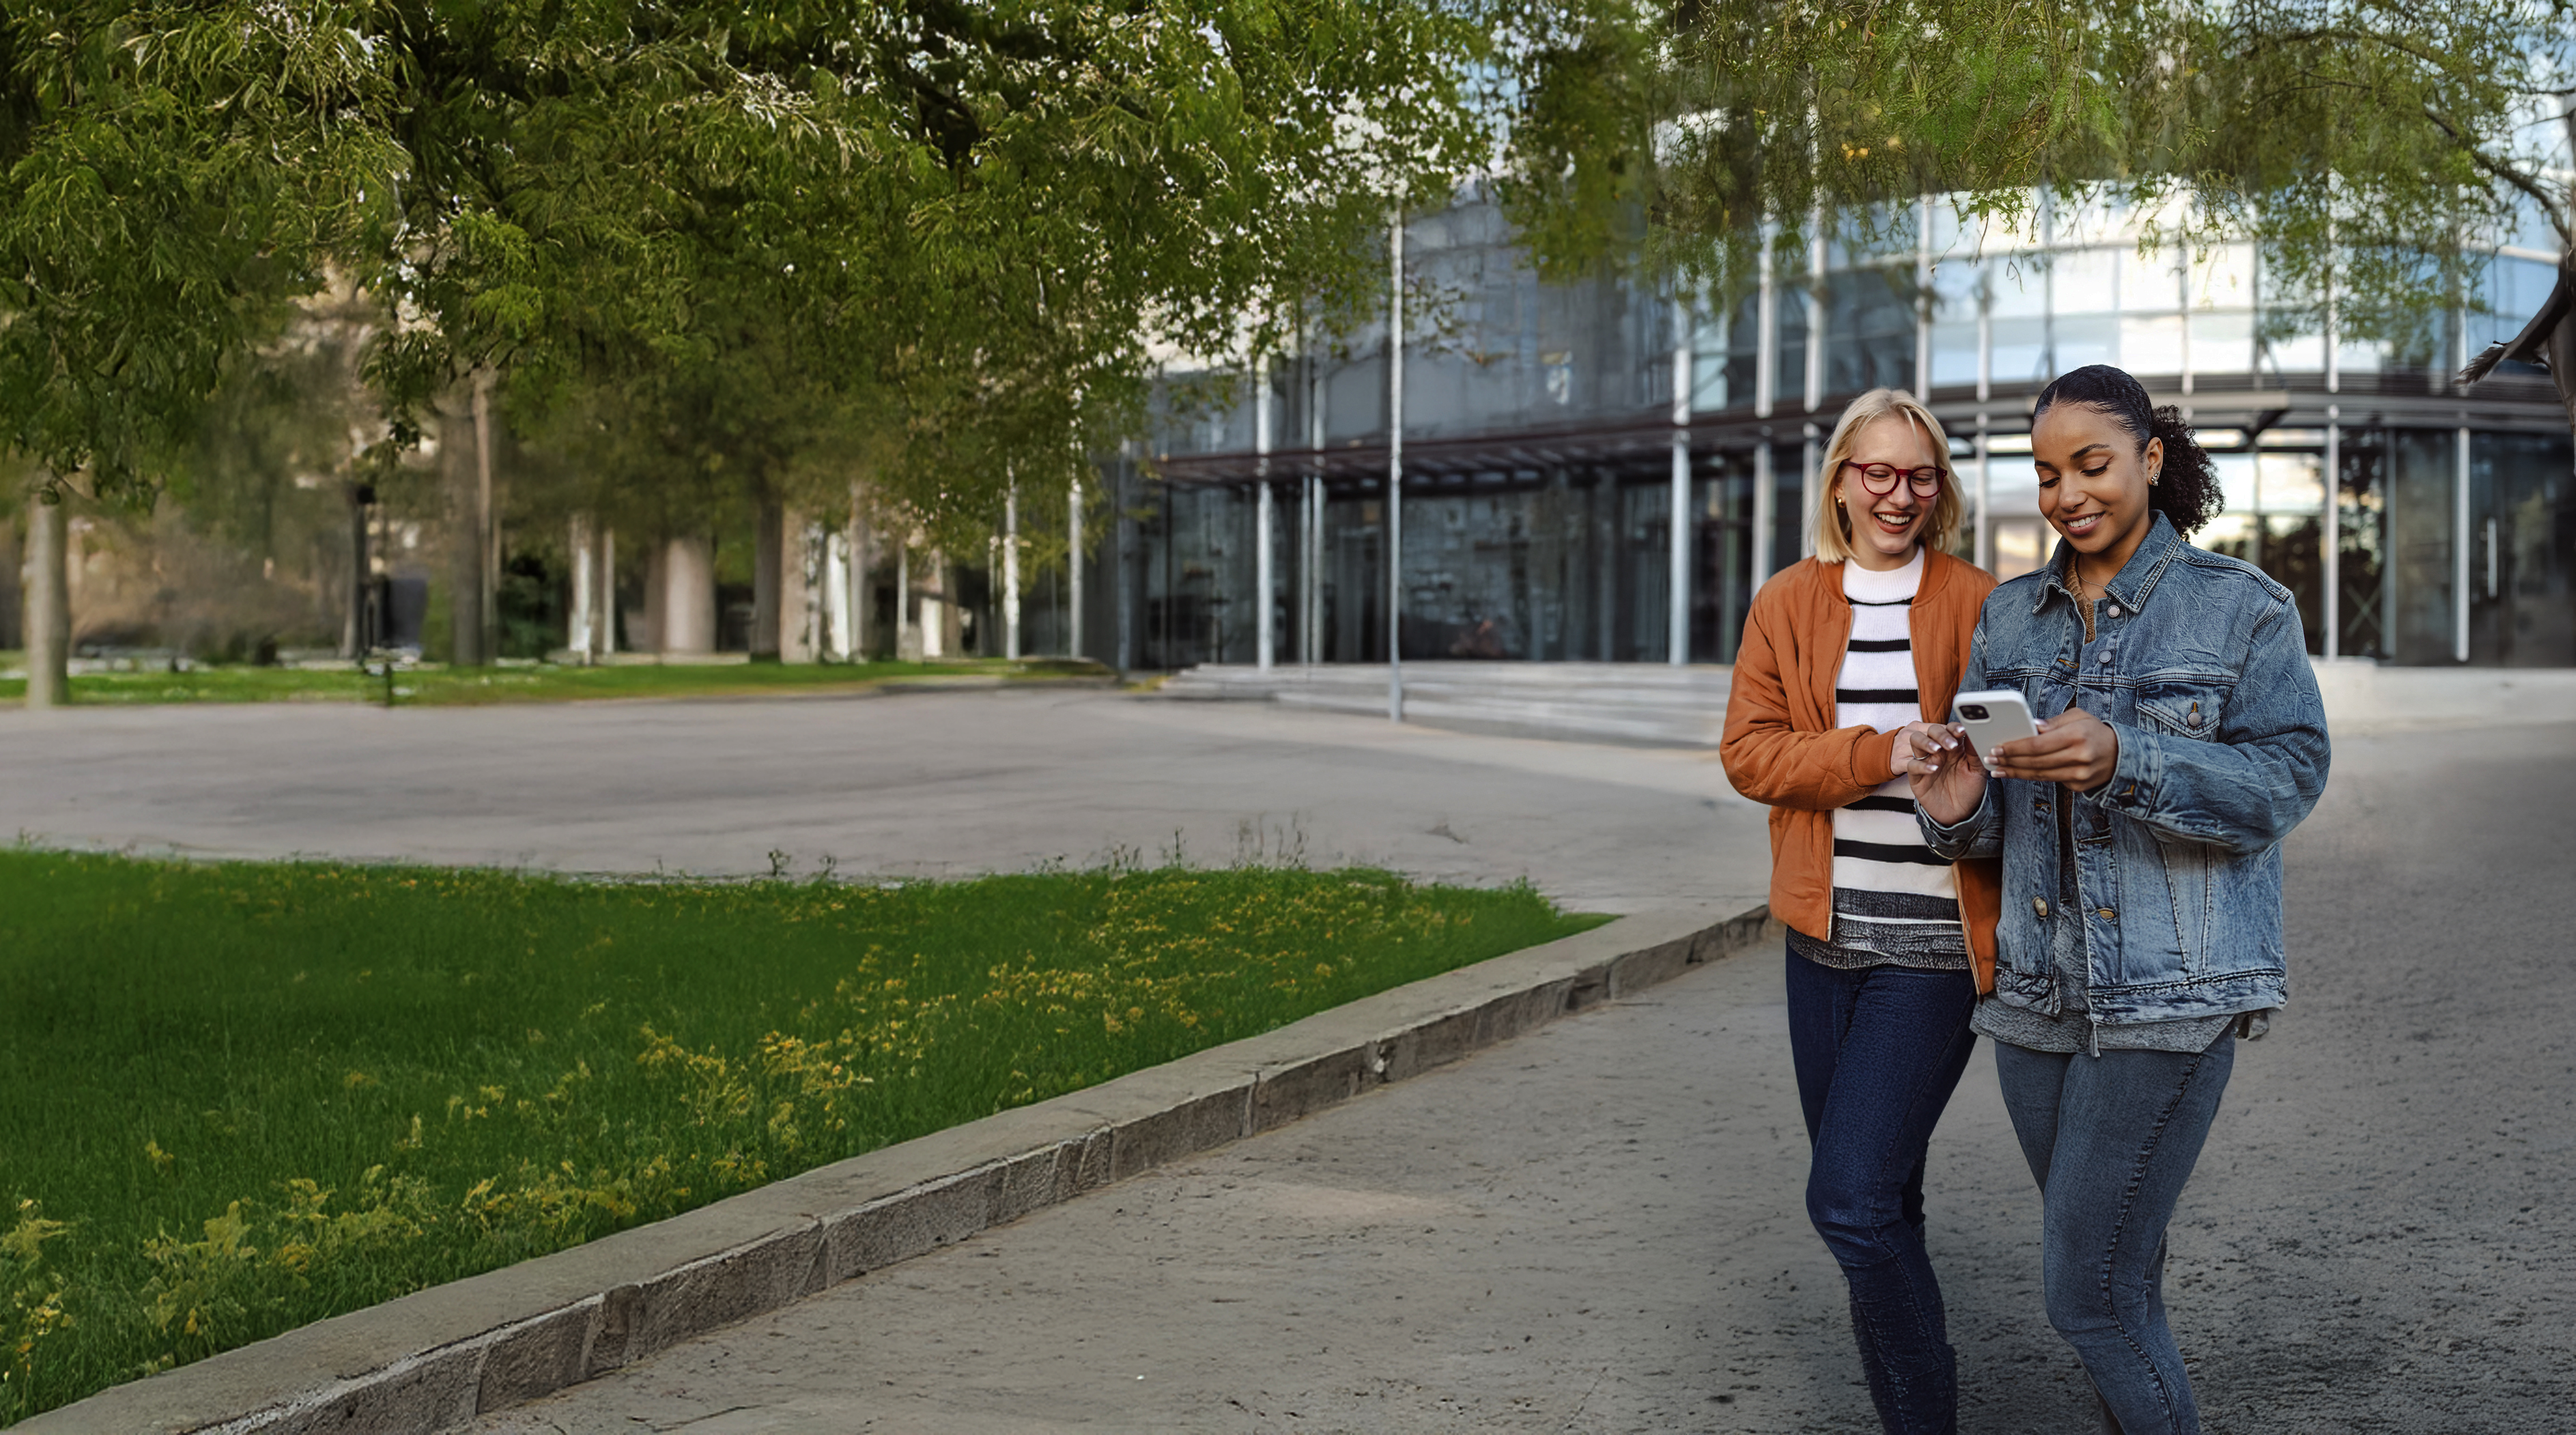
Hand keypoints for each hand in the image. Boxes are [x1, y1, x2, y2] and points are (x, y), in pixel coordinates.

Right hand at [1898, 721, 1985, 826]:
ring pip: (1916, 741)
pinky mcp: (1916, 776)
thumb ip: (1975, 752)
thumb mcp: (1977, 771)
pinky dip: (1921, 765)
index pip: (1949, 729)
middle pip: (1931, 731)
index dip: (1953, 727)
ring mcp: (1926, 761)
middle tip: (1951, 744)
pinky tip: (1933, 769)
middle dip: (1940, 734)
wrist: (1961, 812)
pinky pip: (1912, 765)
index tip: (1961, 730)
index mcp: (1954, 746)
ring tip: (1937, 750)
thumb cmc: (1969, 789)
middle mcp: (1938, 751)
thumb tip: (1975, 734)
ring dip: (1925, 742)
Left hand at [1986, 706, 2119, 790]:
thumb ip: (2053, 722)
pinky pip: (2050, 780)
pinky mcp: (2079, 785)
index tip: (1998, 747)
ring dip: (2016, 772)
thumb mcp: (2078, 717)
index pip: (2038, 745)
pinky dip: (2032, 777)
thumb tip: (2031, 726)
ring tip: (1998, 769)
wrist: (2121, 755)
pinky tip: (2018, 772)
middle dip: (2010, 761)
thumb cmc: (2095, 732)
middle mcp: (2079, 756)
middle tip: (1991, 758)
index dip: (2015, 748)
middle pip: (2036, 762)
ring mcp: (2080, 774)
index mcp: (2077, 735)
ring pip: (2040, 775)